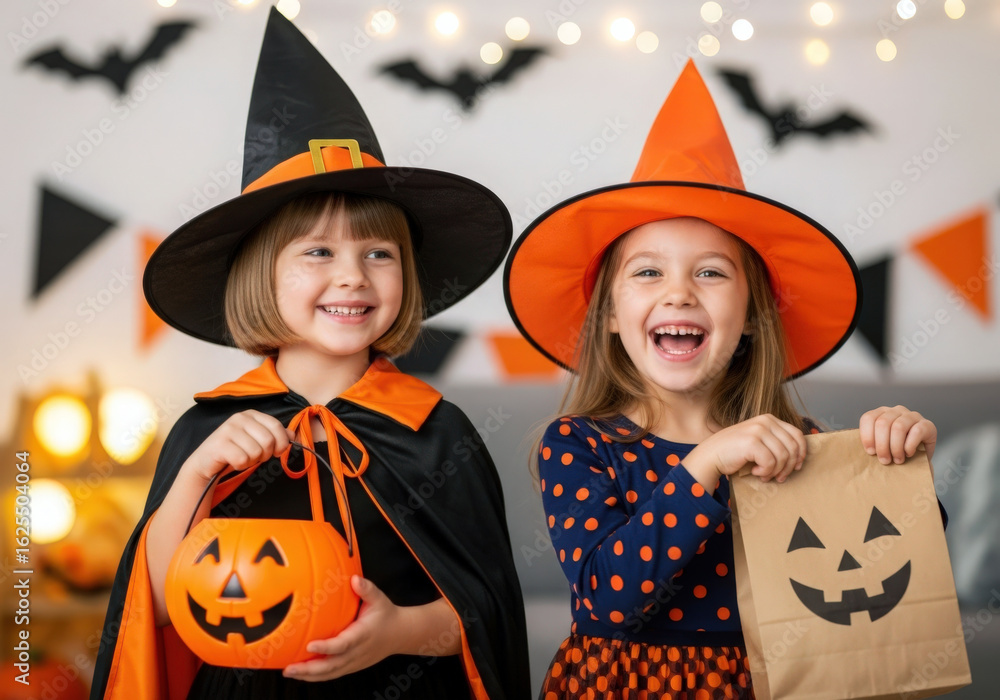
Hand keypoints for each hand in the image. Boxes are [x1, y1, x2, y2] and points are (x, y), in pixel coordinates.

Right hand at [185, 409, 293, 481]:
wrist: (207, 461)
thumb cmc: (236, 450)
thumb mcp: (258, 440)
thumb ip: (276, 436)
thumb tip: (293, 435)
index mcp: (251, 414)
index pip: (276, 426)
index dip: (281, 443)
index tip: (277, 452)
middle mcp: (239, 418)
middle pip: (268, 441)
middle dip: (265, 454)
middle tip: (255, 456)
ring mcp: (228, 429)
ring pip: (256, 452)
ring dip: (251, 461)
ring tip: (241, 457)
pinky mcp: (220, 444)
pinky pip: (242, 460)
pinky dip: (240, 465)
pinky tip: (232, 461)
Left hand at [282, 576, 399, 681]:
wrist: (400, 634)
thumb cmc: (386, 615)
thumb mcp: (379, 599)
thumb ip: (366, 589)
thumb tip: (354, 579)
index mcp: (362, 635)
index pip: (343, 644)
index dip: (326, 647)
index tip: (309, 645)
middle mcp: (357, 652)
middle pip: (332, 666)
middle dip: (309, 669)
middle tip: (289, 668)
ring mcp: (354, 662)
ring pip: (330, 673)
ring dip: (309, 676)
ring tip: (289, 672)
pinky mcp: (351, 666)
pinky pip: (332, 674)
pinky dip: (316, 677)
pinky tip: (301, 674)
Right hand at [683, 414, 806, 489]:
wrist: (711, 455)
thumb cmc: (735, 451)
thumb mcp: (758, 440)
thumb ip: (775, 441)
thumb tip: (799, 456)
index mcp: (769, 419)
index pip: (797, 435)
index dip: (801, 453)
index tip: (797, 467)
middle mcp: (765, 421)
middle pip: (793, 447)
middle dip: (789, 466)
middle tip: (779, 477)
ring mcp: (758, 430)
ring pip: (783, 457)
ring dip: (775, 471)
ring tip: (764, 475)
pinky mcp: (752, 442)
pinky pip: (771, 463)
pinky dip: (765, 472)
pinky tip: (756, 472)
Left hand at [859, 405, 936, 463]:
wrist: (918, 460)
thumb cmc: (896, 452)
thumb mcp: (880, 446)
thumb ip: (871, 443)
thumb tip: (859, 451)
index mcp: (881, 413)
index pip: (868, 418)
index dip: (867, 436)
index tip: (870, 452)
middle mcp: (896, 410)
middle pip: (882, 423)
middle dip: (882, 445)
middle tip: (884, 460)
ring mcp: (912, 416)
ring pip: (898, 427)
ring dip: (895, 447)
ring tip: (897, 459)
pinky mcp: (927, 424)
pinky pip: (916, 431)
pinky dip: (910, 445)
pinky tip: (909, 453)